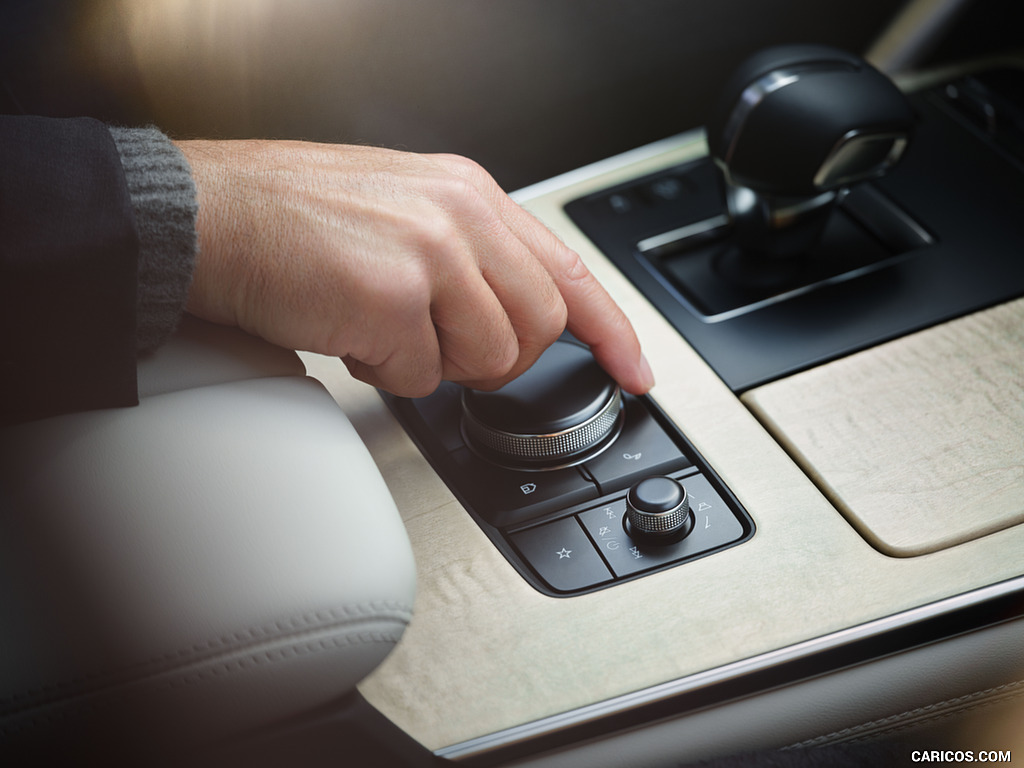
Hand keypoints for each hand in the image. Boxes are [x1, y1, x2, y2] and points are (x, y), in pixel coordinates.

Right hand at [175, 140, 653, 396]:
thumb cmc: (290, 216)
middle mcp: (460, 215)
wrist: (206, 215)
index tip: (632, 369)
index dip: (611, 329)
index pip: (569, 269)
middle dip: (496, 360)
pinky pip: (419, 377)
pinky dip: (384, 374)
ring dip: (436, 366)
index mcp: (469, 192)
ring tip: (384, 332)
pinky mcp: (391, 298)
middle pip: (537, 328)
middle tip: (445, 351)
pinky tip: (349, 336)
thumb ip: (466, 253)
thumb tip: (506, 313)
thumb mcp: (401, 210)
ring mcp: (429, 254)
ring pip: (487, 360)